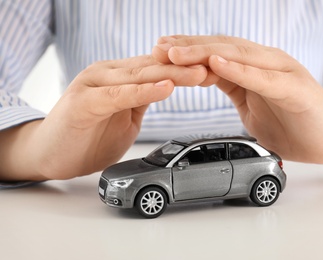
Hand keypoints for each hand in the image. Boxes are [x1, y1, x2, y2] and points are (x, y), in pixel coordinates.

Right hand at [0, 55, 206, 180]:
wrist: (48, 153)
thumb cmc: (86, 136)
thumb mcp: (124, 118)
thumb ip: (141, 100)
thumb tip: (166, 89)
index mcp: (120, 78)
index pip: (160, 68)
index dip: (188, 69)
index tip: (216, 71)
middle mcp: (108, 75)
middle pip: (155, 67)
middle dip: (188, 68)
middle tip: (217, 67)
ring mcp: (95, 85)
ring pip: (140, 76)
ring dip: (173, 75)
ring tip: (200, 74)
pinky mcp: (84, 101)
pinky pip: (119, 95)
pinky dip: (143, 91)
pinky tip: (165, 88)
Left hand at [153, 35, 322, 168]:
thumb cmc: (292, 123)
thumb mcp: (251, 105)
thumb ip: (233, 87)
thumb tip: (206, 78)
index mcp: (254, 68)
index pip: (215, 54)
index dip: (186, 52)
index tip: (158, 53)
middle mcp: (266, 63)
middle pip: (221, 49)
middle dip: (187, 48)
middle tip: (157, 48)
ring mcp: (282, 73)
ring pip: (238, 57)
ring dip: (205, 54)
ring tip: (176, 53)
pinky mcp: (295, 89)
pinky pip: (263, 78)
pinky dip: (240, 70)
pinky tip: (217, 65)